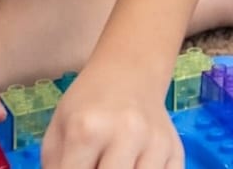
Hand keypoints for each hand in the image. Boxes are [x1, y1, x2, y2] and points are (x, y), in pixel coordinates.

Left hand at [39, 63, 182, 168]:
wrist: (129, 73)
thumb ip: (56, 167)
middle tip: (95, 164)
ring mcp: (156, 144)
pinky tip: (135, 166)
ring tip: (112, 164)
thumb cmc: (88, 104)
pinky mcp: (176, 151)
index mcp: (87, 130)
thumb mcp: (58, 131)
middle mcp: (126, 135)